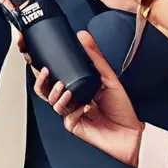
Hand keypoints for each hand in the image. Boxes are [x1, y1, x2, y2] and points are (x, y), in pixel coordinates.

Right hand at [32, 30, 142, 166]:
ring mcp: (70, 111)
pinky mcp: (72, 124)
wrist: (131, 132)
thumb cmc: (122, 108)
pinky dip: (69, 107)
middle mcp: (71, 98)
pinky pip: (63, 113)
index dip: (41, 67)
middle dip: (40, 79)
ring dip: (54, 92)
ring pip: (50, 100)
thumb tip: (83, 35)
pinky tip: (80, 104)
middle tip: (43, 70)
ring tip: (63, 87)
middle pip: (45, 88)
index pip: (54, 75)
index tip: (36, 57)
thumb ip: (95, 56)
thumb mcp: (109, 77)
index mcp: (77, 85)